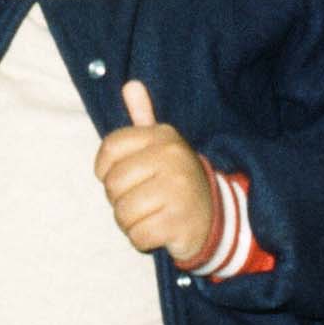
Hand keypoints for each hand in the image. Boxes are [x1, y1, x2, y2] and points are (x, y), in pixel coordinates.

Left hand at [94, 80, 218, 267]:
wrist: (216, 216)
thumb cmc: (176, 181)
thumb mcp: (163, 146)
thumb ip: (144, 118)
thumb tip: (131, 85)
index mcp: (163, 136)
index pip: (109, 149)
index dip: (107, 170)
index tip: (127, 177)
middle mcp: (172, 157)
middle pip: (112, 185)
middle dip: (121, 200)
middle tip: (146, 200)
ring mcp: (178, 189)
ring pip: (122, 213)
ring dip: (132, 222)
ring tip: (153, 215)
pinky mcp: (179, 221)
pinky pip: (137, 235)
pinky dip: (144, 239)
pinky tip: (162, 230)